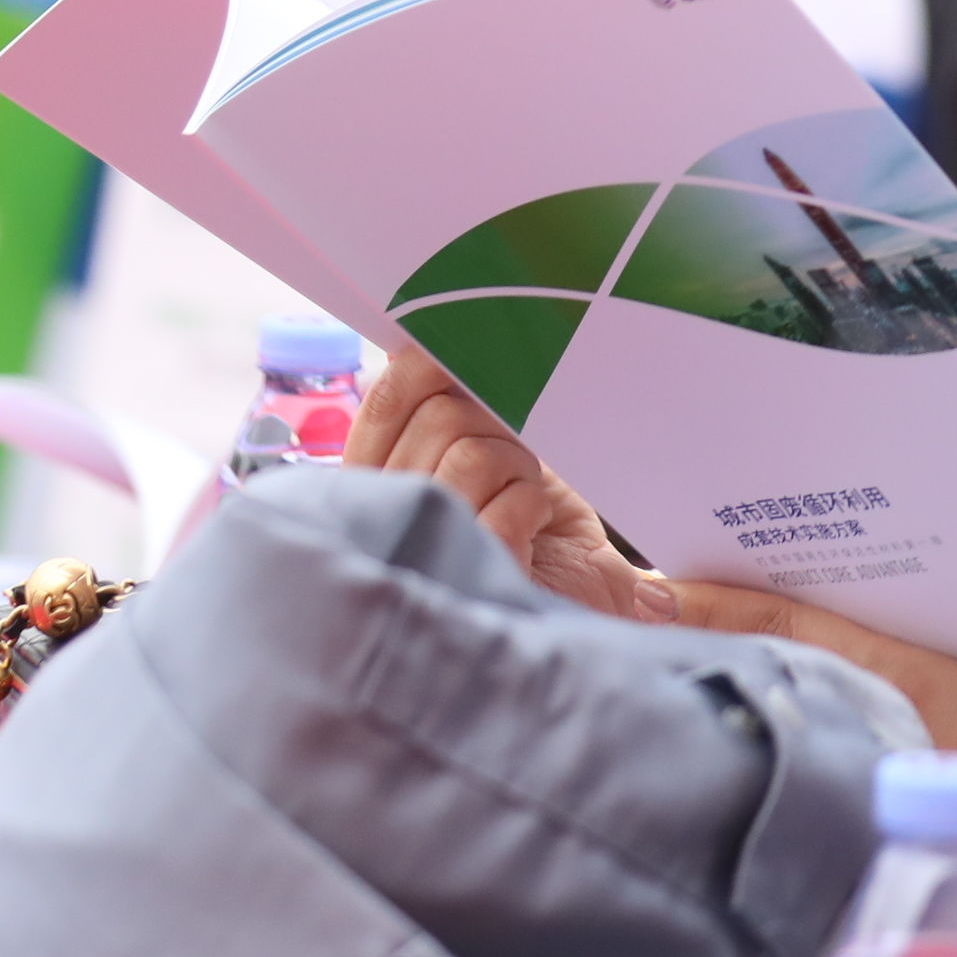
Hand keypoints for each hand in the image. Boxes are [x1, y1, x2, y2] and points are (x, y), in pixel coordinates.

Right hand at [349, 346, 674, 619]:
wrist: (580, 616)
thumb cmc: (532, 538)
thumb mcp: (489, 459)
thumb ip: (452, 407)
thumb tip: (421, 340)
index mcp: (376, 480)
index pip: (387, 395)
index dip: (434, 364)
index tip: (479, 364)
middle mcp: (383, 515)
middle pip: (441, 414)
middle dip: (500, 422)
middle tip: (518, 459)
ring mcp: (421, 550)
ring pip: (473, 451)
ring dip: (520, 468)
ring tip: (524, 502)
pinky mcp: (467, 576)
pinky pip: (505, 501)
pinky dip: (532, 502)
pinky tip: (532, 530)